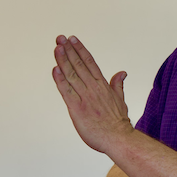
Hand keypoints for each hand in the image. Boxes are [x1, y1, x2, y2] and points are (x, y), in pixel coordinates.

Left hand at [51, 35, 131, 153]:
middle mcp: (93, 88)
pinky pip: (67, 91)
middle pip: (79, 65)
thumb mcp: (120, 99)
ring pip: (72, 75)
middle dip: (69, 50)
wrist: (119, 139)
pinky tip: (55, 69)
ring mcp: (85, 98)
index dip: (80, 50)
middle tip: (60, 38)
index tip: (72, 39)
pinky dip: (60, 80)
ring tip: (57, 47)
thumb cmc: (118, 122)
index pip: (90, 62)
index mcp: (102, 85)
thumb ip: (117, 85)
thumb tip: (122, 72)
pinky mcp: (77, 109)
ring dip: (63, 60)